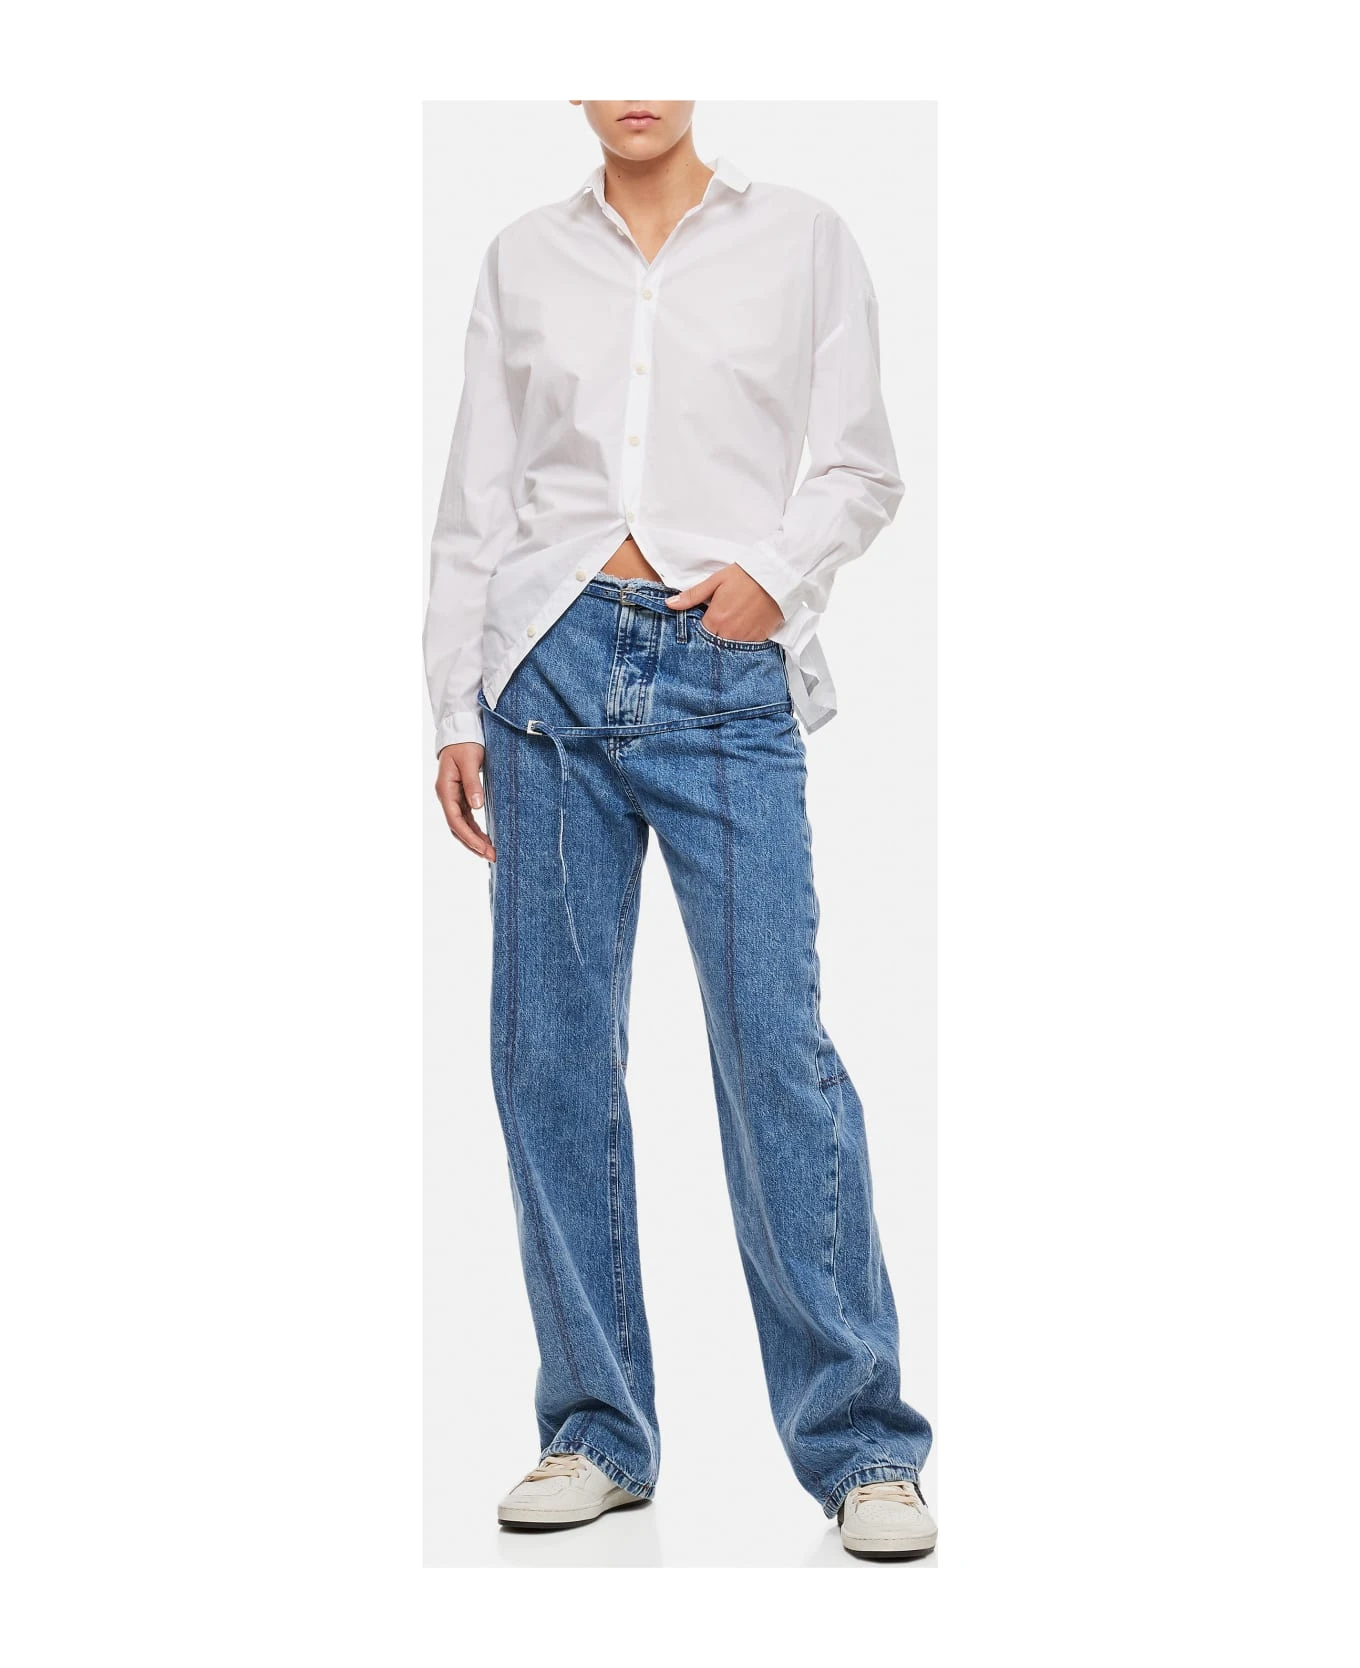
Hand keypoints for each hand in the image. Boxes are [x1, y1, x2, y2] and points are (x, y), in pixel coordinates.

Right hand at [437, 742, 495, 861]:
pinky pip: (466, 818)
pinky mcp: (461, 796)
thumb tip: (476, 806)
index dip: (469, 837)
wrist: (461, 732)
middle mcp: (447, 796)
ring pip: (461, 825)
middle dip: (473, 844)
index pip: (455, 820)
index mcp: (445, 790)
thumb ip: (472, 784)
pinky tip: (485, 838)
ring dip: (474, 840)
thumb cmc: (465, 745)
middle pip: (457, 827)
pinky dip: (475, 830)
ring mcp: (453, 797)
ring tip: (490, 853)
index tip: (484, 848)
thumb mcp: (470, 762)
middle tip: (492, 856)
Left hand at [665, 563, 781, 642]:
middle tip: (716, 624)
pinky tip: (742, 629)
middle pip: (713, 644)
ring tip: (730, 626)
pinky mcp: (760, 639)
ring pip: (729, 648)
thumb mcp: (715, 581)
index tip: (701, 623)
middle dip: (711, 638)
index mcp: (716, 620)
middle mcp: (730, 633)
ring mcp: (746, 638)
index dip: (698, 630)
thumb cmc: (745, 576)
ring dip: (726, 641)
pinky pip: (746, 648)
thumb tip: (670, 604)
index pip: (698, 636)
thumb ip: (692, 596)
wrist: (776, 577)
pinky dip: (741, 641)